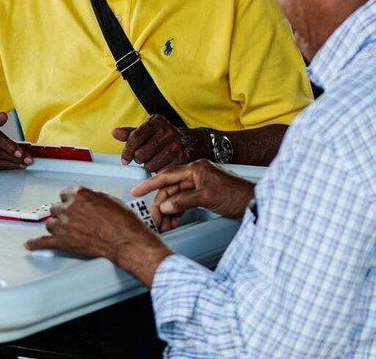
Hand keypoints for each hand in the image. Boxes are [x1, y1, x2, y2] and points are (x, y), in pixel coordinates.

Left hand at [25, 187, 171, 286]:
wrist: (126, 241)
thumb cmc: (122, 221)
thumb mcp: (109, 199)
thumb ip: (92, 198)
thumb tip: (86, 200)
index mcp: (79, 194)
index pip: (65, 193)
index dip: (70, 200)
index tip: (72, 204)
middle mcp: (68, 207)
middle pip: (56, 208)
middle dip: (64, 213)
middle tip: (74, 220)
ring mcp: (64, 225)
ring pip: (50, 223)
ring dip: (56, 226)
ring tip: (65, 231)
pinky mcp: (63, 242)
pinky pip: (43, 242)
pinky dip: (35, 244)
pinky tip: (29, 245)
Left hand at [113, 115, 209, 172]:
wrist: (195, 141)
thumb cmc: (167, 136)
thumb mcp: (150, 131)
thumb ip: (131, 133)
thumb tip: (114, 132)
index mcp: (156, 122)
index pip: (135, 137)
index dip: (127, 151)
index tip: (125, 160)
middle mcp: (168, 131)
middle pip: (141, 154)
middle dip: (139, 159)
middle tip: (145, 157)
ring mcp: (176, 145)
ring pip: (150, 165)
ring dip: (149, 166)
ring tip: (156, 160)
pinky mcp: (183, 159)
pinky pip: (162, 172)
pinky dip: (160, 172)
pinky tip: (163, 165)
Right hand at [131, 159, 255, 231]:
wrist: (257, 203)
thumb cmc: (237, 195)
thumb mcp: (207, 197)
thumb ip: (183, 201)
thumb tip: (165, 206)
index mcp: (195, 168)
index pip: (167, 176)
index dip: (150, 184)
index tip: (136, 191)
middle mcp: (196, 174)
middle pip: (170, 189)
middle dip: (161, 205)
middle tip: (156, 220)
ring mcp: (200, 185)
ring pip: (176, 198)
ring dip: (169, 211)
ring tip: (165, 225)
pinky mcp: (204, 195)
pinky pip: (185, 202)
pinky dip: (178, 212)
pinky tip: (175, 221)